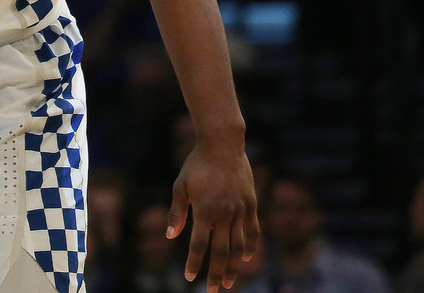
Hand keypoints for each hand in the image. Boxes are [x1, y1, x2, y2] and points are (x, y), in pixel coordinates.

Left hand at [167, 133, 259, 291]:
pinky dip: (250, 247)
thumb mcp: (180, 186)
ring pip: (239, 246)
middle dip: (216, 274)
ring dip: (234, 267)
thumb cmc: (196, 164)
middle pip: (221, 252)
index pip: (198, 245)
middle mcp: (225, 214)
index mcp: (205, 210)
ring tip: (229, 282)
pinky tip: (245, 259)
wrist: (222, 145)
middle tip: (213, 291)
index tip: (188, 278)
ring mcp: (240, 210)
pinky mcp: (251, 204)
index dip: (193, 263)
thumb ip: (177, 212)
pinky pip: (253, 231)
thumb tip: (170, 236)